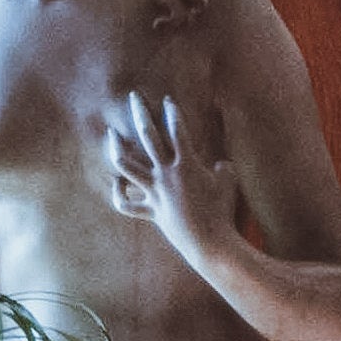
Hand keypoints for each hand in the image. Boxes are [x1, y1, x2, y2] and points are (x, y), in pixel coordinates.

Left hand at [102, 90, 235, 253]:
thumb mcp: (228, 181)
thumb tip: (217, 165)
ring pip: (128, 166)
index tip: (167, 99)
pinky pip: (127, 204)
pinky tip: (117, 183)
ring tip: (111, 135)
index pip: (177, 129)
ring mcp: (155, 193)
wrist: (210, 243)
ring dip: (117, 148)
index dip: (172, 112)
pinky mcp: (150, 211)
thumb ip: (221, 167)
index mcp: (186, 164)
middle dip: (140, 114)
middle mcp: (166, 174)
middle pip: (148, 137)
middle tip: (134, 97)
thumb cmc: (222, 212)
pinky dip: (119, 193)